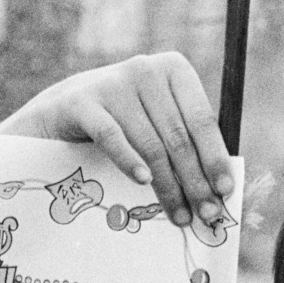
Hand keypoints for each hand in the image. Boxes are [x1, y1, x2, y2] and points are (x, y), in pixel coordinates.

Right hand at [0, 52, 233, 230]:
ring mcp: (112, 84)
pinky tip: (142, 182)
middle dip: (194, 180)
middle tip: (206, 213)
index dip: (215, 157)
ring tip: (178, 214)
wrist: (58, 111)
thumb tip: (218, 182)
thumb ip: (183, 137)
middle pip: (177, 136)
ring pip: (150, 144)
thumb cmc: (118, 120)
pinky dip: (129, 161)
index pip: (201, 119)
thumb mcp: (154, 118)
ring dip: (166, 185)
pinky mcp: (82, 102)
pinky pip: (112, 137)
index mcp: (172, 69)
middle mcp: (145, 69)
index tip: (225, 190)